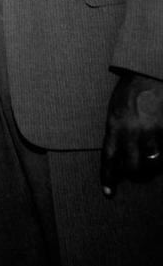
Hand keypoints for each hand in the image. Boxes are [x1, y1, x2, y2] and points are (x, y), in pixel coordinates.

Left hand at [100, 71, 162, 196]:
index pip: (108, 158)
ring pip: (153, 163)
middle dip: (134, 175)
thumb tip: (120, 155)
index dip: (108, 177)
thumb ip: (116, 132)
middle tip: (137, 176)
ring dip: (152, 168)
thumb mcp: (115, 111)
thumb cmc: (129, 92)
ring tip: (151, 165)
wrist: (147, 73)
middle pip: (132, 167)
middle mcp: (132, 131)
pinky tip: (161, 154)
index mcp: (114, 125)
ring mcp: (152, 132)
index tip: (108, 193)